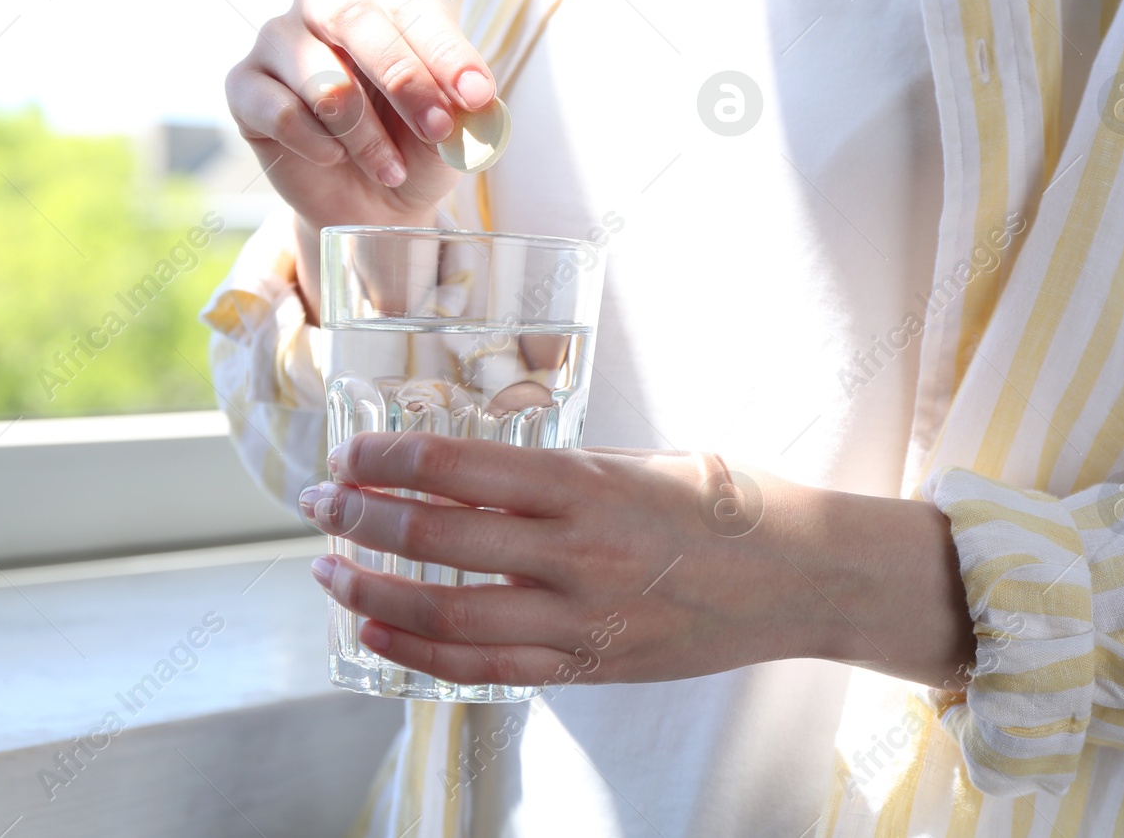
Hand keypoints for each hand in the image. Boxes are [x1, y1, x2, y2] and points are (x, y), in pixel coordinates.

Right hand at [224, 0, 496, 319]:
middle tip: (438, 131)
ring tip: (389, 169)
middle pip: (357, 20)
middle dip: (406, 82)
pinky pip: (283, 114)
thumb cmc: (414, 145)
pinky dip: (320, 147)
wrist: (369, 199)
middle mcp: (322, 1)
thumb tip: (477, 103)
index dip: (445, 51)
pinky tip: (334, 158)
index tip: (478, 96)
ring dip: (367, 138)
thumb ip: (464, 107)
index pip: (409, 3)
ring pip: (325, 82)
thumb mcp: (454, 127)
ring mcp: (275, 38)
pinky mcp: (243, 85)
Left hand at [298, 433, 975, 689]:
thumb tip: (469, 475)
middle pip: (439, 537)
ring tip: (329, 572)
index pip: (460, 466)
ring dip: (375, 591)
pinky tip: (378, 632)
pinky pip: (488, 668)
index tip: (350, 454)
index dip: (389, 460)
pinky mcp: (589, 664)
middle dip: (363, 518)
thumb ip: (557, 474)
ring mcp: (582, 617)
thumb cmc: (726, 502)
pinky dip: (422, 653)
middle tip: (320, 504)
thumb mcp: (639, 461)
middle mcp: (578, 551)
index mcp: (589, 484)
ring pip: (450, 614)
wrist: (803, 576)